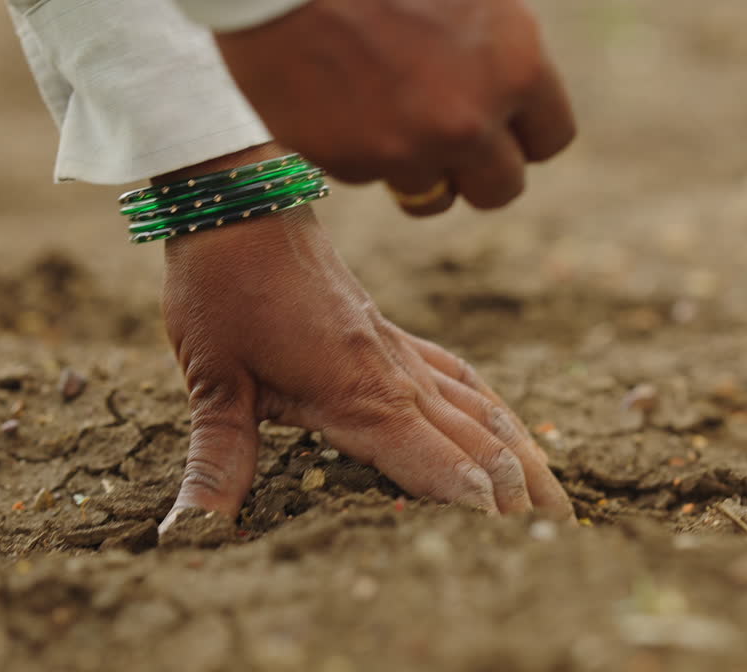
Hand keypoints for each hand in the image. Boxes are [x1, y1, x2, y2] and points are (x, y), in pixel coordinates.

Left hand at [156, 151, 573, 532]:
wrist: (239, 201)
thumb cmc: (223, 288)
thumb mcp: (213, 380)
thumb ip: (219, 461)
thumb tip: (187, 533)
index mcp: (360, 395)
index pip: (439, 465)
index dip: (478, 508)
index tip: (515, 545)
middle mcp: (396, 377)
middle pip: (479, 443)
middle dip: (520, 496)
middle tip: (559, 539)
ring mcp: (400, 352)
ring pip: (482, 410)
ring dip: (522, 456)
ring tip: (557, 499)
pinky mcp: (393, 335)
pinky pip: (462, 376)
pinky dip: (495, 410)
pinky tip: (509, 426)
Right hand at [214, 0, 575, 216]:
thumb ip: (494, 50)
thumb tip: (497, 96)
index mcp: (517, 67)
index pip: (548, 139)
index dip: (521, 133)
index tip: (498, 124)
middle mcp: (470, 122)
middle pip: (499, 189)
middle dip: (476, 170)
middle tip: (446, 141)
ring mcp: (406, 150)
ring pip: (426, 192)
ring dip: (411, 162)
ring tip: (377, 106)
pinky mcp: (344, 160)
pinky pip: (362, 175)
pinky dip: (352, 146)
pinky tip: (331, 90)